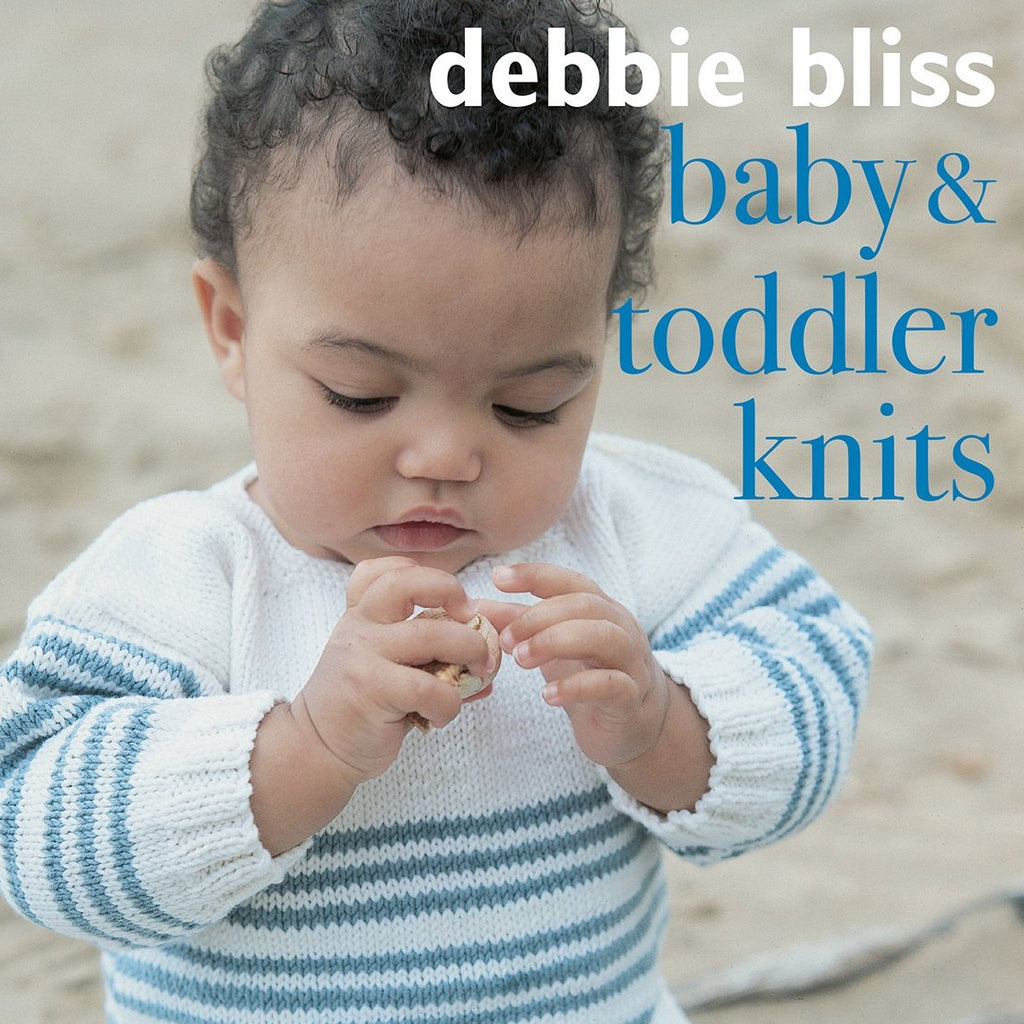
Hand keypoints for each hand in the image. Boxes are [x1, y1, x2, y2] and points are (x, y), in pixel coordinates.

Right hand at [294, 556, 494, 783]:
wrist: (316, 748)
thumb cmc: (360, 706)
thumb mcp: (385, 665)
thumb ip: (429, 653)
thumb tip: (491, 658)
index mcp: (362, 614)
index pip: (384, 570)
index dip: (423, 573)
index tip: (450, 601)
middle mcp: (360, 626)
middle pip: (408, 583)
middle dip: (453, 594)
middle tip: (475, 625)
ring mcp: (363, 655)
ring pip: (431, 634)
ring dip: (469, 652)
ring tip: (476, 673)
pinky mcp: (372, 690)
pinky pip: (429, 688)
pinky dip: (450, 703)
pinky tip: (441, 716)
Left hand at [491, 562, 671, 769]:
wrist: (634, 725)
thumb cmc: (591, 676)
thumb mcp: (552, 646)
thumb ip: (520, 625)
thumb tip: (479, 608)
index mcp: (601, 609)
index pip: (570, 581)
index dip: (535, 575)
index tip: (497, 578)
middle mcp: (621, 628)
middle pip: (585, 605)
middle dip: (539, 617)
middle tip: (505, 638)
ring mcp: (632, 662)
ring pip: (604, 637)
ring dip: (557, 642)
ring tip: (521, 660)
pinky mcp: (632, 699)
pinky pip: (612, 685)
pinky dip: (577, 687)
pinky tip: (548, 695)